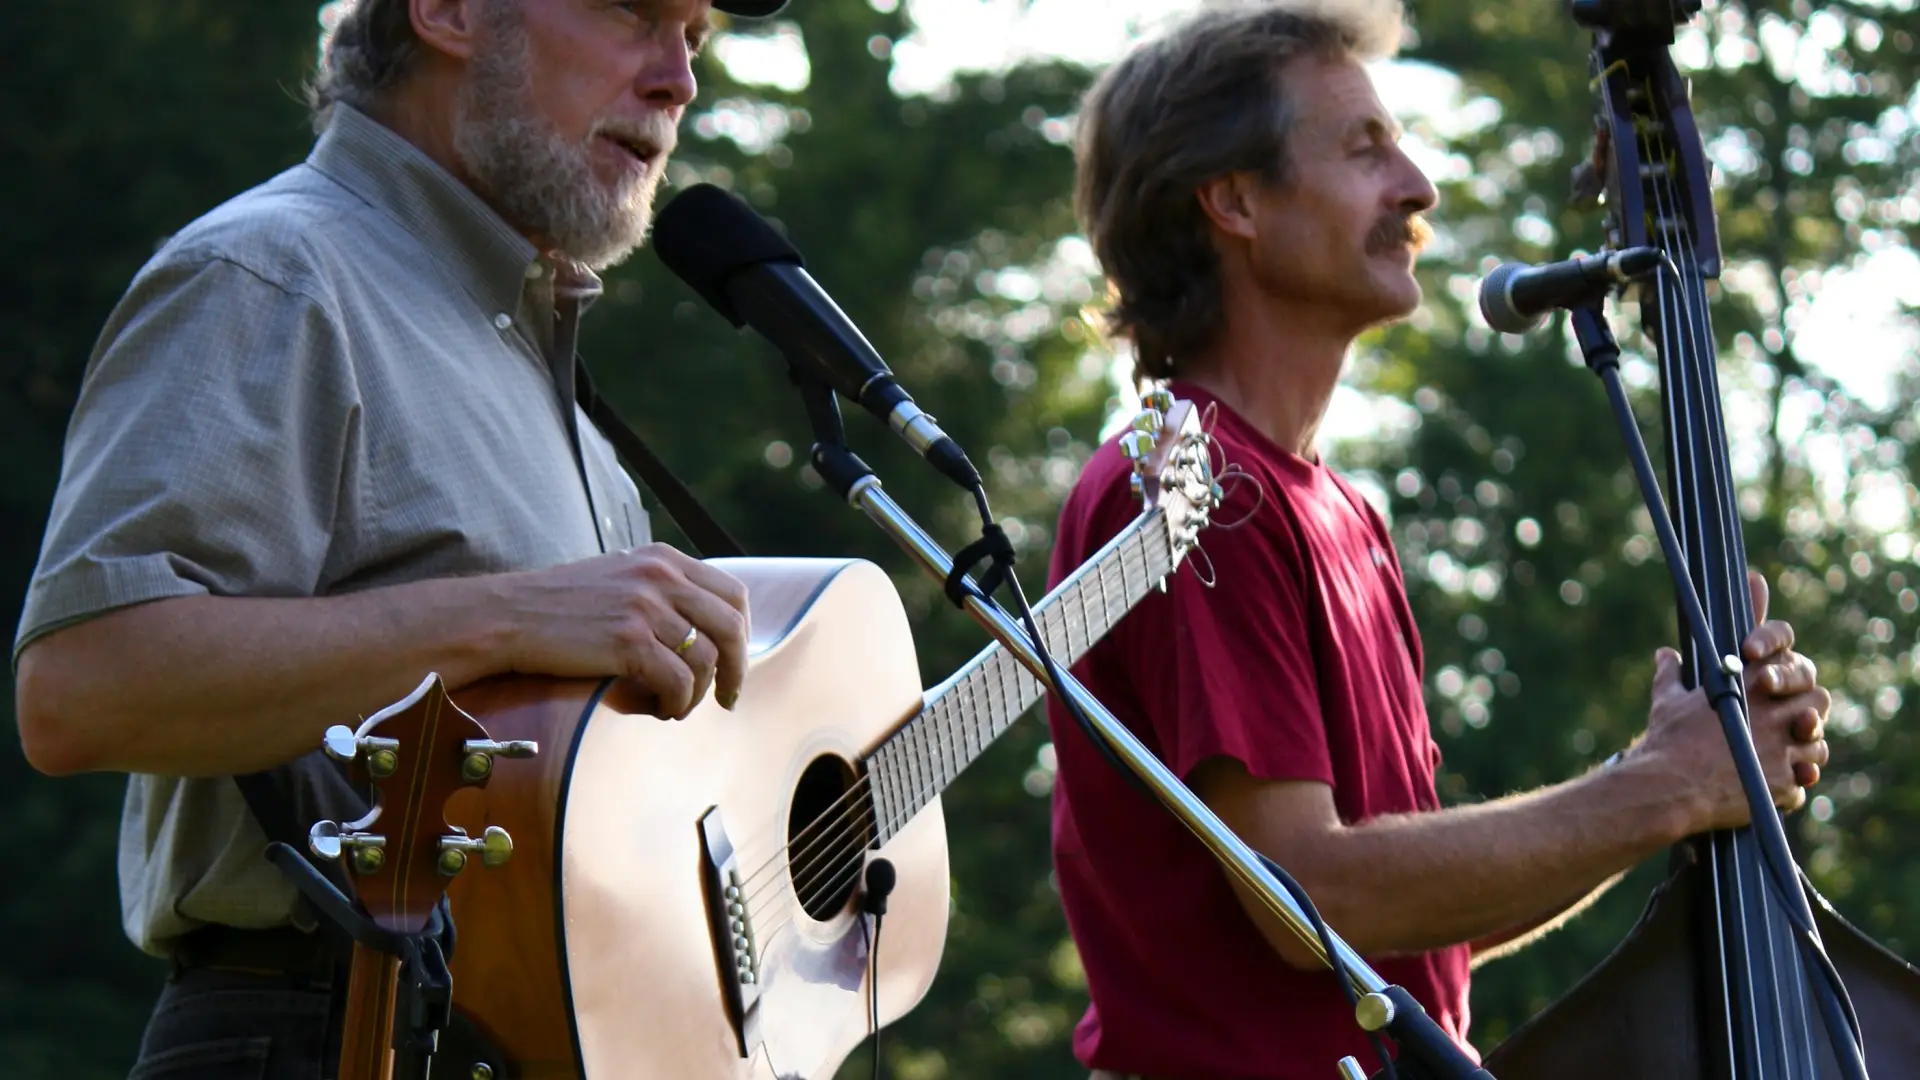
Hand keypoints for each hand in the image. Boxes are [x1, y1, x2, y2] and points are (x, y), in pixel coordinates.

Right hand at [497, 544, 750, 718]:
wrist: (508, 616)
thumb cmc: (561, 607)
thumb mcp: (620, 577)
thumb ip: (663, 591)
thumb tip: (706, 630)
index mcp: (664, 559)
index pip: (733, 594)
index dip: (743, 634)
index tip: (734, 663)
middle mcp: (661, 576)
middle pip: (731, 627)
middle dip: (736, 669)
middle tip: (727, 698)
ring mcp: (646, 607)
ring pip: (704, 660)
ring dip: (696, 693)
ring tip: (676, 707)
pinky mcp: (629, 640)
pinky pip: (677, 682)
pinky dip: (675, 703)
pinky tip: (660, 709)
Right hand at [1636, 570, 1829, 833]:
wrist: (1669, 787)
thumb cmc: (1667, 741)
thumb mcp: (1667, 700)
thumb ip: (1672, 673)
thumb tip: (1665, 654)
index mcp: (1749, 685)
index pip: (1791, 663)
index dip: (1789, 673)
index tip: (1773, 686)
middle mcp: (1774, 714)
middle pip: (1820, 700)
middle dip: (1808, 711)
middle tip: (1789, 724)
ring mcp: (1783, 750)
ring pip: (1818, 747)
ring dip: (1802, 755)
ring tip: (1778, 761)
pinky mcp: (1784, 784)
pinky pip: (1801, 786)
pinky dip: (1786, 790)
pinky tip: (1767, 789)